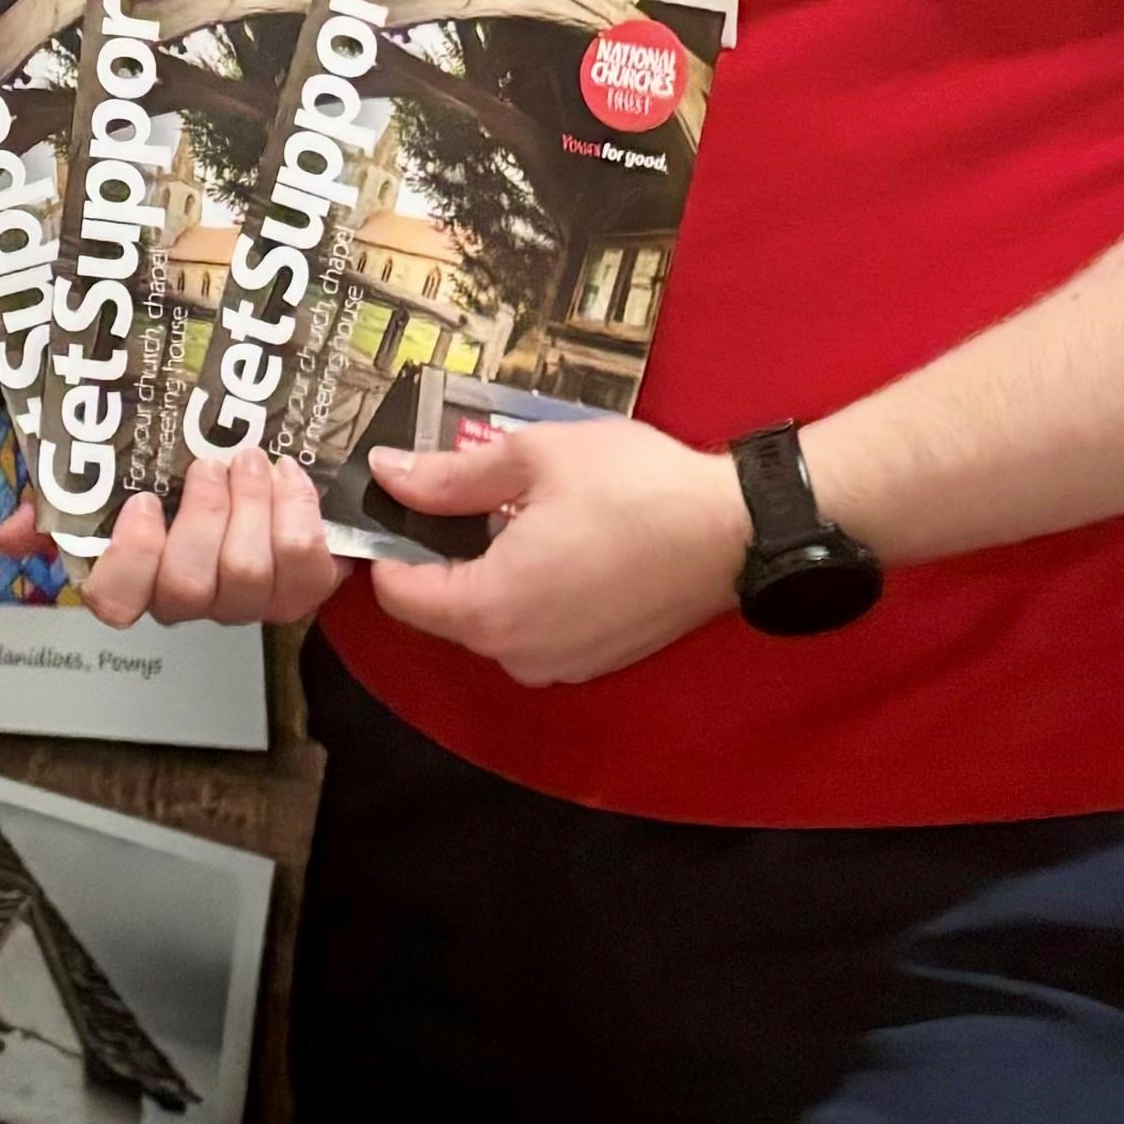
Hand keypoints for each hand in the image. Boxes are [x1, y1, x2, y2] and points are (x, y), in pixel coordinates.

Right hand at [72, 450, 345, 632]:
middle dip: (202, 518)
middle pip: (187, 587)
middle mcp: (191, 599)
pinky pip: (304, 568)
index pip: (115, 602)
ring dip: (252, 508)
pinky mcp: (300, 588)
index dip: (130, 559)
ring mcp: (248, 600)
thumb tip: (7, 536)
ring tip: (252, 462)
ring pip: (247, 576)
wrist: (261, 470)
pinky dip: (298, 514)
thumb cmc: (178, 481)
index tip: (144, 504)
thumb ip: (57, 507)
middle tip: (211, 465)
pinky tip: (288, 476)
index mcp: (139, 576)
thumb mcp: (109, 482)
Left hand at [365, 412, 749, 686]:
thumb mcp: (534, 458)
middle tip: (470, 494)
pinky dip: (529, 594)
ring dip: (488, 574)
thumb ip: (450, 475)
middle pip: (441, 609)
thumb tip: (388, 474)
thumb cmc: (638, 488)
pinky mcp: (591, 663)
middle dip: (441, 555)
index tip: (401, 504)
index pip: (396, 593)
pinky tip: (559, 546)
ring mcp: (557, 665)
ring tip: (522, 516)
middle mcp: (516, 652)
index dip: (388, 546)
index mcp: (489, 607)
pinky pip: (532, 631)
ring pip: (488, 620)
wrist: (735, 531)